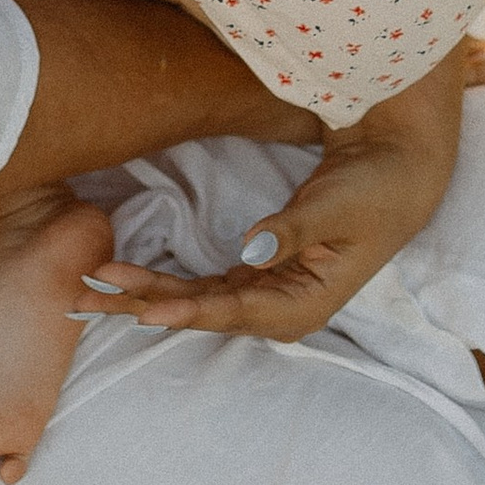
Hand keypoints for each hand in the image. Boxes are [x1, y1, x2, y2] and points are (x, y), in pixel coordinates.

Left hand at [78, 41, 476, 343]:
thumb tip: (251, 252)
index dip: (184, 310)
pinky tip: (127, 280)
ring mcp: (268, 295)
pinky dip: (167, 283)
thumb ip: (291, 232)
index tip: (140, 309)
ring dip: (145, 295)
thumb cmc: (373, 189)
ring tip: (91, 289)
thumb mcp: (334, 208)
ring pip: (196, 301)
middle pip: (201, 313)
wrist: (399, 171)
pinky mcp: (259, 274)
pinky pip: (204, 286)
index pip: (232, 311)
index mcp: (302, 307)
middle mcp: (280, 311)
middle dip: (143, 306)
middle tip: (85, 298)